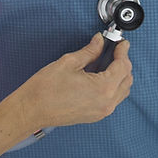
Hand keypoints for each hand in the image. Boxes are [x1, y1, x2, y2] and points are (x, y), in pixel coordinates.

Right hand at [10, 33, 132, 131]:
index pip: (122, 66)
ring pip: (122, 91)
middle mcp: (106, 103)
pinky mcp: (95, 116)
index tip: (121, 43)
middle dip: (123, 63)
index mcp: (103, 88)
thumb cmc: (45, 90)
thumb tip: (99, 42)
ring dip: (119, 75)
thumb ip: (89, 51)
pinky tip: (100, 76)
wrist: (31, 110)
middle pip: (126, 79)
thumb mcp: (69, 62)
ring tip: (107, 62)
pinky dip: (112, 86)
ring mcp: (101, 112)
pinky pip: (113, 99)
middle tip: (114, 50)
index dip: (122, 51)